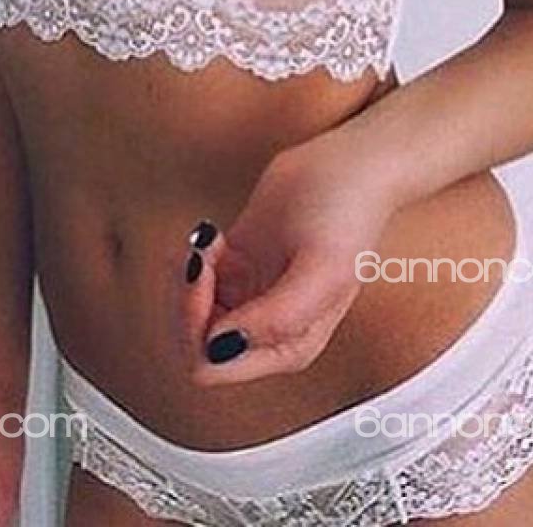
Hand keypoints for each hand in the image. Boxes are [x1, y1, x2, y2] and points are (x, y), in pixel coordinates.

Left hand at [178, 129, 395, 386]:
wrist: (347, 165)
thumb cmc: (345, 215)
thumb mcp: (322, 270)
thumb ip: (277, 318)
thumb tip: (219, 347)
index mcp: (289, 346)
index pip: (212, 366)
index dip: (194, 328)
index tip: (206, 279)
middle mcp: (265, 331)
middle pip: (192, 343)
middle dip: (185, 300)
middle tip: (203, 256)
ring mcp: (249, 298)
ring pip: (188, 314)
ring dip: (185, 277)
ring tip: (209, 242)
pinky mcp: (237, 269)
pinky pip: (193, 283)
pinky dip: (191, 259)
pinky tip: (212, 235)